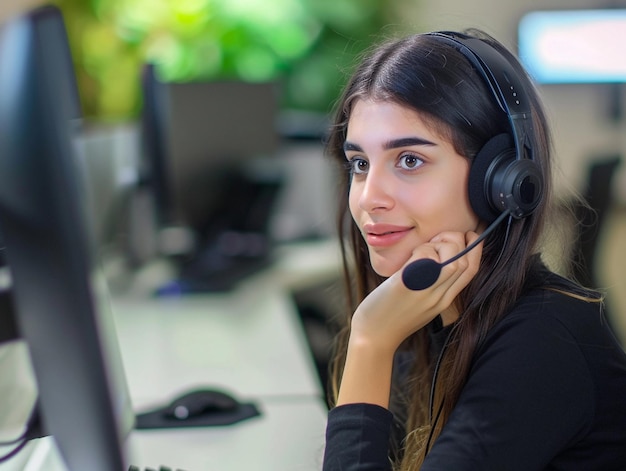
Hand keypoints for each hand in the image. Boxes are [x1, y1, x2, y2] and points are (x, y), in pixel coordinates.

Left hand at [350, 230, 482, 353]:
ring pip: (452, 261)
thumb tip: (432, 257)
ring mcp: (425, 293)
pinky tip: (410, 256)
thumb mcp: (418, 300)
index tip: (468, 234)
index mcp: (444, 300)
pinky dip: (422, 250)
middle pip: (464, 262)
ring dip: (442, 244)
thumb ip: (429, 281)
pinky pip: (425, 261)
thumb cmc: (389, 315)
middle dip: (458, 240)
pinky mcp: (406, 287)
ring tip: (424, 248)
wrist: (372, 337)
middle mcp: (439, 297)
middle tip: (437, 239)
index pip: (471, 270)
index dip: (476, 248)